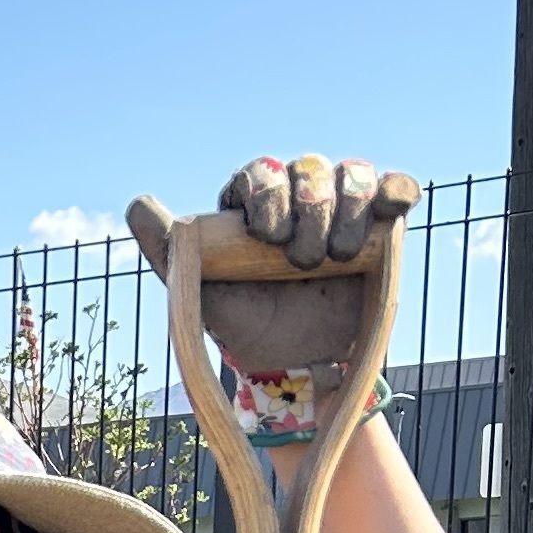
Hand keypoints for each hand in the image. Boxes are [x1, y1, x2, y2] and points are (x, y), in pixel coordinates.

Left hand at [128, 158, 417, 388]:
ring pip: (353, 174)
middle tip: (302, 261)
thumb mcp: (200, 290)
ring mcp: (342, 209)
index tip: (267, 236)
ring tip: (339, 255)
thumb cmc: (244, 322)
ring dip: (349, 206)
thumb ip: (170, 248)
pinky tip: (391, 206)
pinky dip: (395, 189)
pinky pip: (395, 188)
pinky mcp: (380, 225)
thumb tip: (137, 203)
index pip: (261, 173)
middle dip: (309, 208)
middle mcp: (298, 197)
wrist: (295, 363)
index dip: (268, 194)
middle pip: (309, 169)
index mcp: (253, 203)